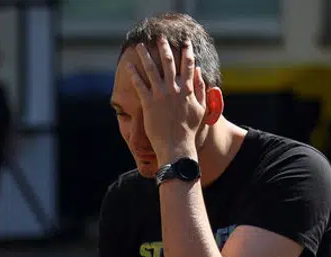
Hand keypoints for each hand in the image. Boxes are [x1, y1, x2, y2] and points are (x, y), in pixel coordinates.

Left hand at [124, 38, 206, 161]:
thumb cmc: (190, 130)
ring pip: (152, 70)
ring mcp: (161, 95)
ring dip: (145, 56)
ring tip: (139, 46)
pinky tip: (129, 65)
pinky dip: (134, 74)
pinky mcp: (149, 103)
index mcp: (188, 89)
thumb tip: (199, 72)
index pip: (188, 65)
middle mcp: (175, 89)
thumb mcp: (202, 108)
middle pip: (169, 62)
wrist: (177, 145)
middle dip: (164, 47)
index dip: (187, 51)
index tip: (185, 41)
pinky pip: (140, 85)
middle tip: (160, 37)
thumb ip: (202, 89)